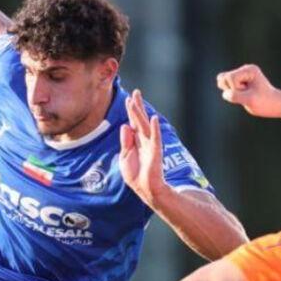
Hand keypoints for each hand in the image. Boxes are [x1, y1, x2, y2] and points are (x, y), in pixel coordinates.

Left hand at [119, 90, 167, 207]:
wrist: (145, 189)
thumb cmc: (136, 175)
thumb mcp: (125, 157)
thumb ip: (125, 142)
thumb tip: (125, 126)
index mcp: (136, 142)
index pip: (133, 122)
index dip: (131, 111)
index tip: (129, 98)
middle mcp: (143, 140)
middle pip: (140, 120)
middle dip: (137, 106)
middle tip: (136, 92)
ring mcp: (150, 145)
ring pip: (144, 126)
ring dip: (140, 113)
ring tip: (137, 100)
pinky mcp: (155, 152)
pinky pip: (155, 138)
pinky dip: (154, 129)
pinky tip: (153, 119)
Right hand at [216, 64, 280, 117]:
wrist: (274, 104)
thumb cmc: (265, 102)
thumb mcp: (250, 100)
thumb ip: (234, 96)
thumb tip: (225, 93)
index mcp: (250, 70)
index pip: (230, 78)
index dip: (236, 89)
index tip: (249, 92)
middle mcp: (244, 69)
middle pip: (224, 78)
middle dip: (232, 89)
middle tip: (246, 93)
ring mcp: (241, 74)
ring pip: (222, 81)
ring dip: (231, 91)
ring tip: (244, 94)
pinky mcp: (238, 81)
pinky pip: (224, 85)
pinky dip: (231, 92)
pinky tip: (242, 94)